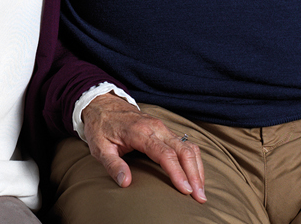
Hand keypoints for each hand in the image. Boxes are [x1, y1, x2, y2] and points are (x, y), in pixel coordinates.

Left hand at [80, 93, 205, 202]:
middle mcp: (156, 128)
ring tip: (200, 190)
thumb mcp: (99, 148)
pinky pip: (186, 144)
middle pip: (183, 150)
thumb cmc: (101, 127)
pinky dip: (194, 160)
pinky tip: (196, 175)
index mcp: (140, 132)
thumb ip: (113, 165)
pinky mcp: (165, 130)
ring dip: (197, 168)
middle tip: (199, 196)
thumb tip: (125, 182)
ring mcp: (163, 127)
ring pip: (188, 146)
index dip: (177, 172)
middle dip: (194, 174)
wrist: (103, 105)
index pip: (165, 154)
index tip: (185, 190)